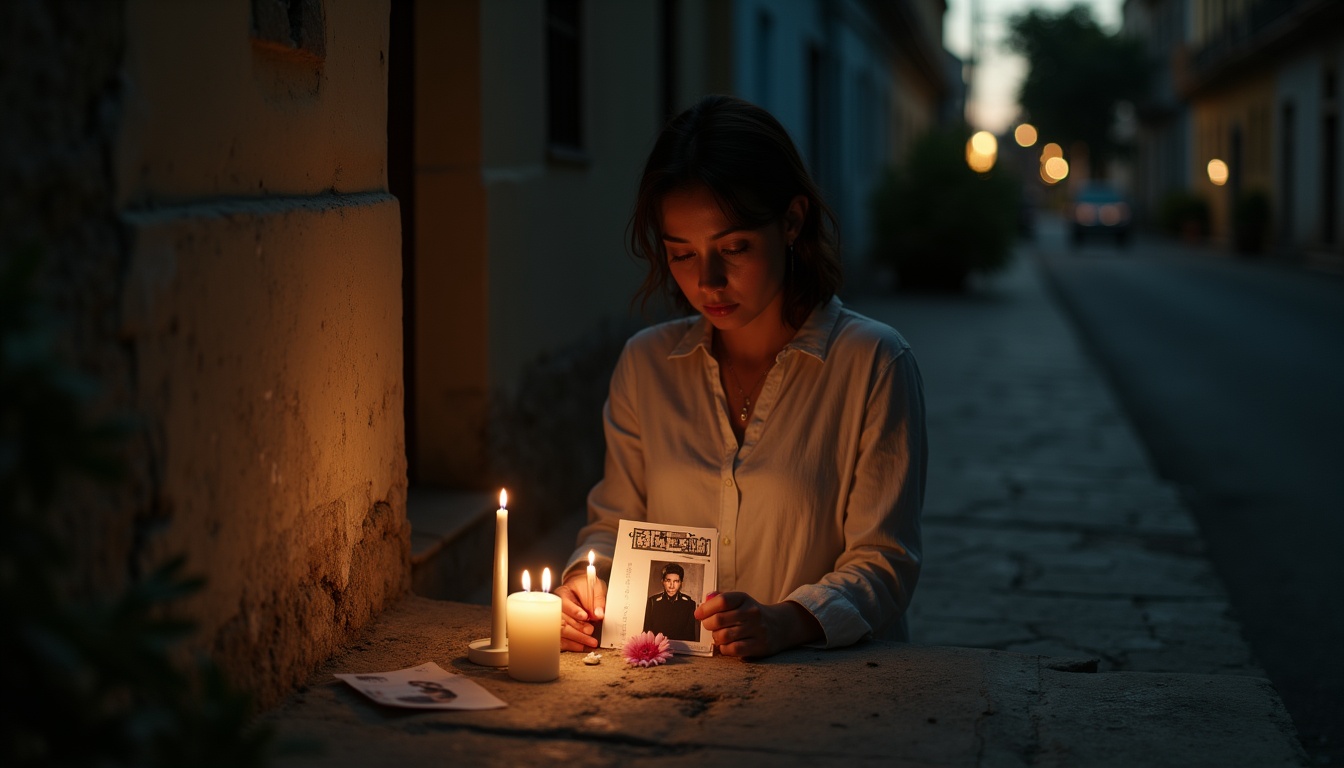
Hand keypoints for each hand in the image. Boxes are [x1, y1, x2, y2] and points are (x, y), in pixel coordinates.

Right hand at [555, 571, 606, 651]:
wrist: (580, 588)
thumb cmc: (586, 586)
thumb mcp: (595, 587)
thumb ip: (597, 600)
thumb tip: (598, 614)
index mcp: (562, 593)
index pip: (564, 603)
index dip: (574, 611)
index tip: (585, 616)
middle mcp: (556, 607)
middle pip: (562, 620)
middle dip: (577, 628)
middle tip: (590, 630)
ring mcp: (555, 619)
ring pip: (561, 633)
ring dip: (576, 639)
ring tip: (591, 641)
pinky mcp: (558, 629)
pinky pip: (561, 640)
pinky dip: (572, 645)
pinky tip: (582, 647)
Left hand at [694, 592, 822, 657]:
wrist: (779, 626)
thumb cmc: (751, 614)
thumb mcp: (739, 601)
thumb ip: (721, 600)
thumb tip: (704, 601)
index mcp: (744, 598)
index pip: (722, 601)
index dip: (705, 608)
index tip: (698, 614)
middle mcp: (752, 613)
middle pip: (719, 620)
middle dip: (708, 625)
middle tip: (709, 626)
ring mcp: (757, 630)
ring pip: (724, 636)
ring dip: (716, 638)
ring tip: (719, 636)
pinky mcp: (759, 646)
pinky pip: (733, 649)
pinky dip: (725, 649)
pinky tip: (726, 645)